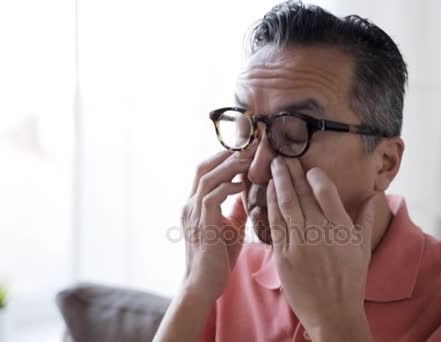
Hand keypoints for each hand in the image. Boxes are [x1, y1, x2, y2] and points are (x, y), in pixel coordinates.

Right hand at [181, 149, 252, 301]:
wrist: (204, 283)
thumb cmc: (218, 257)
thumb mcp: (231, 227)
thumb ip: (236, 209)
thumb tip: (248, 193)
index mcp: (195, 204)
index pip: (206, 170)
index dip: (224, 157)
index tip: (246, 150)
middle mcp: (190, 204)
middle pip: (203, 167)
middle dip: (226, 155)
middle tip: (250, 148)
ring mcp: (193, 213)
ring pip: (207, 177)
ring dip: (229, 166)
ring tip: (249, 160)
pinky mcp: (202, 223)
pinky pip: (212, 196)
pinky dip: (228, 186)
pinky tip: (242, 184)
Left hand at [266, 157, 374, 337]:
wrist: (333, 313)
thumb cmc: (351, 280)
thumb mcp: (362, 248)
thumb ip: (365, 218)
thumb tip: (374, 195)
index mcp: (340, 228)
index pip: (325, 191)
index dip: (315, 175)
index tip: (309, 167)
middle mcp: (319, 232)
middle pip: (302, 193)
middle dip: (292, 171)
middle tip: (284, 156)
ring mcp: (299, 243)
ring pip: (285, 204)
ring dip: (278, 182)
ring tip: (274, 166)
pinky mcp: (283, 255)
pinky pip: (275, 223)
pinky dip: (270, 204)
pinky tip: (268, 191)